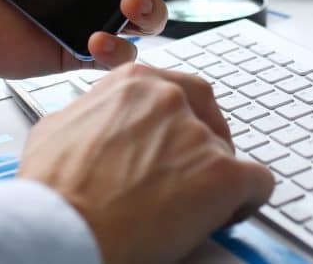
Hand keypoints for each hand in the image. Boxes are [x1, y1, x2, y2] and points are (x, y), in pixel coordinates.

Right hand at [18, 64, 274, 263]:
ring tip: (192, 209)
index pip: (178, 90)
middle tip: (192, 173)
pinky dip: (248, 200)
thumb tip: (95, 124)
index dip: (180, 121)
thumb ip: (91, 115)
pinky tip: (227, 214)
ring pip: (228, 154)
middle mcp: (170, 99)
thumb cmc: (53, 189)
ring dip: (214, 180)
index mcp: (134, 83)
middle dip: (206, 142)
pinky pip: (259, 182)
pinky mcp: (223, 174)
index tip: (175, 143)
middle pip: (210, 115)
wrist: (64, 229)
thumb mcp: (58, 127)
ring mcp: (199, 135)